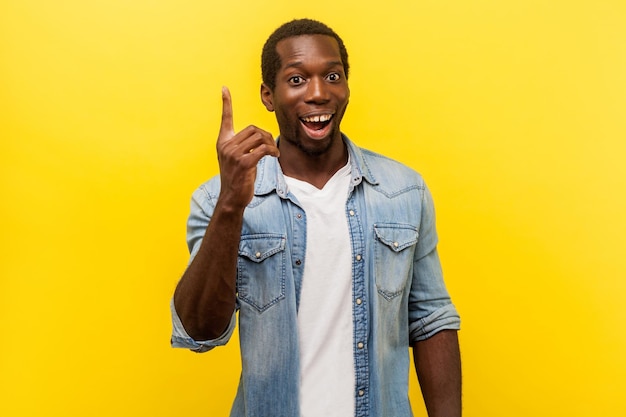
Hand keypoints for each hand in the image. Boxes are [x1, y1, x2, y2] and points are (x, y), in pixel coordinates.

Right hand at [216, 87, 278, 209]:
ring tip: (273, 153)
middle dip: (266, 136)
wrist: (232, 198)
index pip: (225, 119)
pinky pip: (262, 149)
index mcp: (223, 142)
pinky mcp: (243, 163)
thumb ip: (243, 146)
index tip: (224, 88)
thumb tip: (260, 138)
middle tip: (271, 147)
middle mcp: (226, 146)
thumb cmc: (238, 178)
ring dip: (270, 143)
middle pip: (253, 129)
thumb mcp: (237, 159)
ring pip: (259, 137)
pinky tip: (274, 156)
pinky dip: (272, 151)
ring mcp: (233, 154)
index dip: (226, 103)